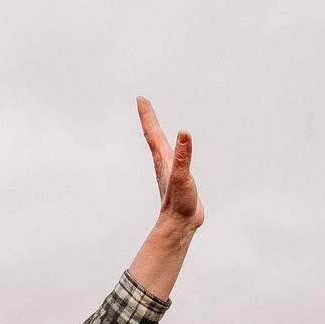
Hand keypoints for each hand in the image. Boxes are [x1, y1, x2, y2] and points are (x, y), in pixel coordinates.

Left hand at [140, 97, 201, 232]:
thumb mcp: (182, 175)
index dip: (147, 114)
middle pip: (153, 136)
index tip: (140, 99)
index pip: (152, 132)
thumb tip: (184, 133)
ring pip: (161, 147)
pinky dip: (173, 149)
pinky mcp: (178, 178)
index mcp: (162, 159)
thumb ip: (183, 154)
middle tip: (143, 103)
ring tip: (153, 125)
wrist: (180, 225)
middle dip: (149, 118)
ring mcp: (170, 170)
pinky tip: (175, 152)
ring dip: (156, 134)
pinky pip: (174, 158)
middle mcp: (163, 162)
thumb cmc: (179, 202)